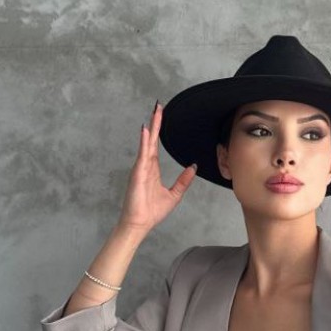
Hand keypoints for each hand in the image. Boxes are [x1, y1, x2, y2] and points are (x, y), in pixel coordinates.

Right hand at [117, 101, 197, 233]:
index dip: (159, 132)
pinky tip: (146, 131)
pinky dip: (144, 143)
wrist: (140, 223)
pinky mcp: (138, 174)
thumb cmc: (151, 212)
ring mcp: (141, 168)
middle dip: (156, 123)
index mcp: (152, 170)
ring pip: (147, 144)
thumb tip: (193, 167)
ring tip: (155, 112)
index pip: (156, 146)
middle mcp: (146, 166)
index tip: (161, 117)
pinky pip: (142, 155)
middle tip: (159, 106)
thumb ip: (183, 181)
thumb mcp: (174, 195)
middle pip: (152, 140)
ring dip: (152, 128)